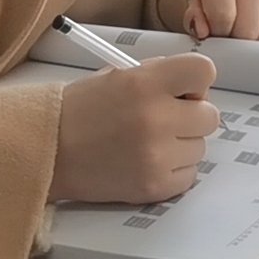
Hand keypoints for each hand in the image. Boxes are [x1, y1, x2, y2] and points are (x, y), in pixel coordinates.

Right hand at [50, 53, 219, 203]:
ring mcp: (157, 156)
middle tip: (163, 119)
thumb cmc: (82, 110)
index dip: (196, 82)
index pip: (205, 72)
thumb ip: (159, 76)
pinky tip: (146, 162)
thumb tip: (195, 88)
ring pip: (200, 148)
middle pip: (210, 116)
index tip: (182, 90)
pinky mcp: (154, 186)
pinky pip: (189, 176)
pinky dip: (173, 170)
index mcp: (145, 83)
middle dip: (190, 117)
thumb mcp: (118, 76)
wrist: (48, 151)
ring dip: (181, 145)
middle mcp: (156, 118)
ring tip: (147, 143)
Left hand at [186, 0, 258, 40]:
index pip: (223, 17)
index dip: (220, 35)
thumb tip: (201, 31)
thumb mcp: (198, 6)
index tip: (218, 34)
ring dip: (258, 41)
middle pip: (248, 29)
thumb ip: (195, 19)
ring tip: (248, 30)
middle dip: (239, 41)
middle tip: (234, 34)